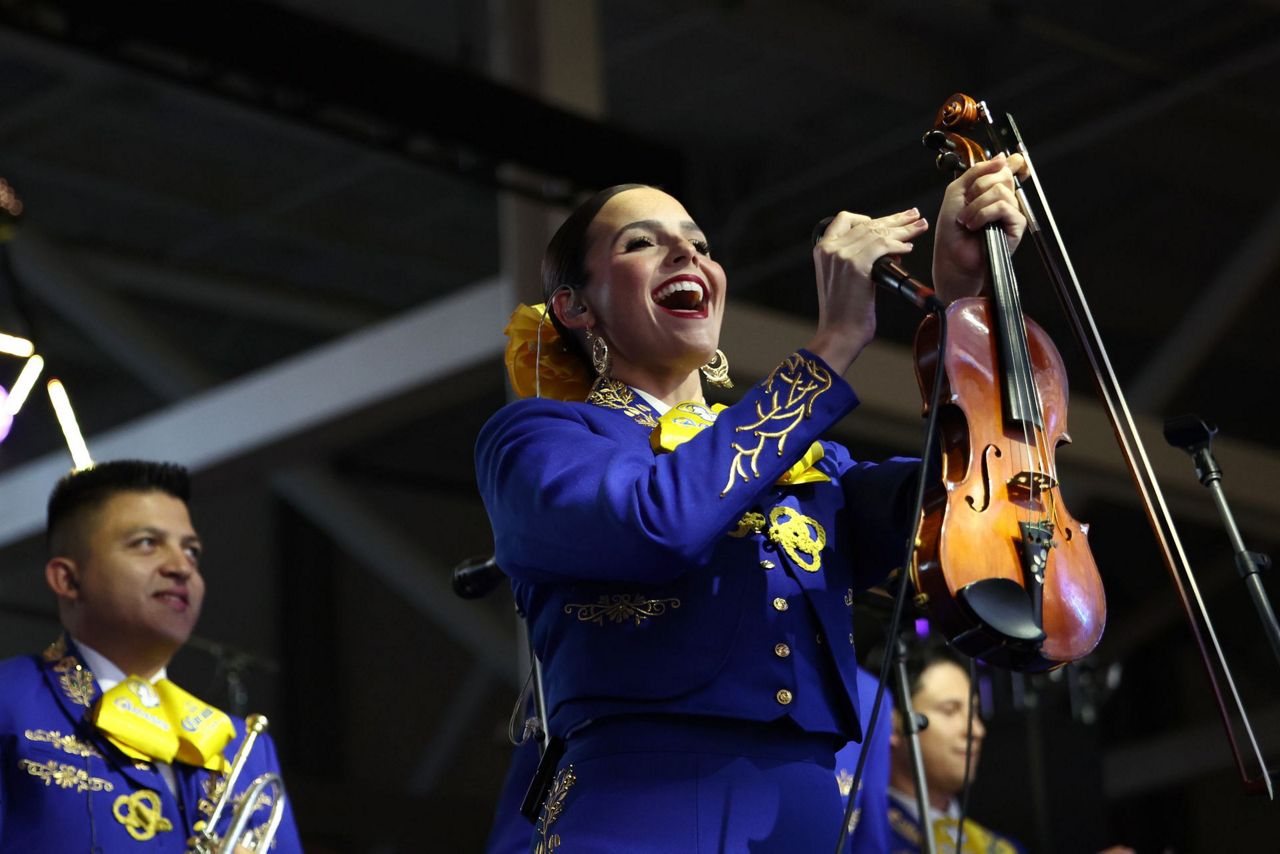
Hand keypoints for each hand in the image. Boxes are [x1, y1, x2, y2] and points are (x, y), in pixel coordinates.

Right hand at [807, 208, 928, 373]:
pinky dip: (899, 245)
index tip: (888, 221)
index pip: (845, 220)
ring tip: (919, 228)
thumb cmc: (843, 314)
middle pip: (867, 223)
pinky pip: (883, 246)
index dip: (869, 218)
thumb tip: (886, 250)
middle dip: (895, 219)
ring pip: (878, 232)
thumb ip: (854, 260)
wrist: (838, 335)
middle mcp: (830, 249)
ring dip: (903, 229)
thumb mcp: (841, 280)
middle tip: (914, 216)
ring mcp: (841, 256)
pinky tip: (908, 248)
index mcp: (822, 250)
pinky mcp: (856, 266)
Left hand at [932, 152, 1026, 301]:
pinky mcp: (1016, 225)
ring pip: (1000, 191)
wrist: (951, 255)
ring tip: (966, 221)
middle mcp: (1004, 198)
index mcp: (991, 189)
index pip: (1008, 166)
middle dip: (978, 188)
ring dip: (976, 205)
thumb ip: (976, 172)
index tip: (1003, 163)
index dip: (1008, 162)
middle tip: (966, 206)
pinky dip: (983, 214)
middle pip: (1002, 175)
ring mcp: (1011, 211)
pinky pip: (1003, 207)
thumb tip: (1002, 157)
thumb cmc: (952, 229)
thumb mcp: (957, 191)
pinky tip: (975, 226)